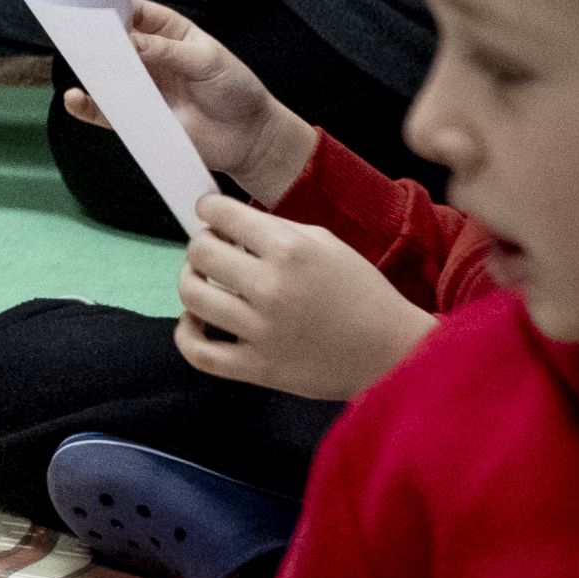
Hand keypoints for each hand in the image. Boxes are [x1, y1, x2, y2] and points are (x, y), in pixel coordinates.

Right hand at [57, 0, 315, 199]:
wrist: (249, 137)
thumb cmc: (235, 89)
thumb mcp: (207, 61)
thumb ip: (168, 51)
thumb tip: (129, 42)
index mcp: (169, 33)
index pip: (136, 13)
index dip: (116, 8)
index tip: (97, 9)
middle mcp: (151, 58)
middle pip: (115, 43)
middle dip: (98, 38)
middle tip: (80, 36)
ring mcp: (143, 88)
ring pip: (107, 75)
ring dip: (91, 70)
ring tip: (79, 65)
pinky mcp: (139, 118)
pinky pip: (107, 111)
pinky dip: (88, 106)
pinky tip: (75, 99)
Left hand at [171, 191, 438, 400]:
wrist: (391, 351)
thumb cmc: (361, 293)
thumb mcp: (326, 243)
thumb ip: (275, 229)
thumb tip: (228, 219)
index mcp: (289, 250)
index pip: (220, 214)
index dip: (209, 208)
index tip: (211, 213)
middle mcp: (271, 287)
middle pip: (200, 252)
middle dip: (202, 244)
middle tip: (214, 248)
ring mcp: (261, 331)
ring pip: (192, 296)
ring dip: (191, 281)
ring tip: (205, 280)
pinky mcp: (258, 368)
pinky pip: (199, 353)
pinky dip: (186, 333)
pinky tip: (196, 320)